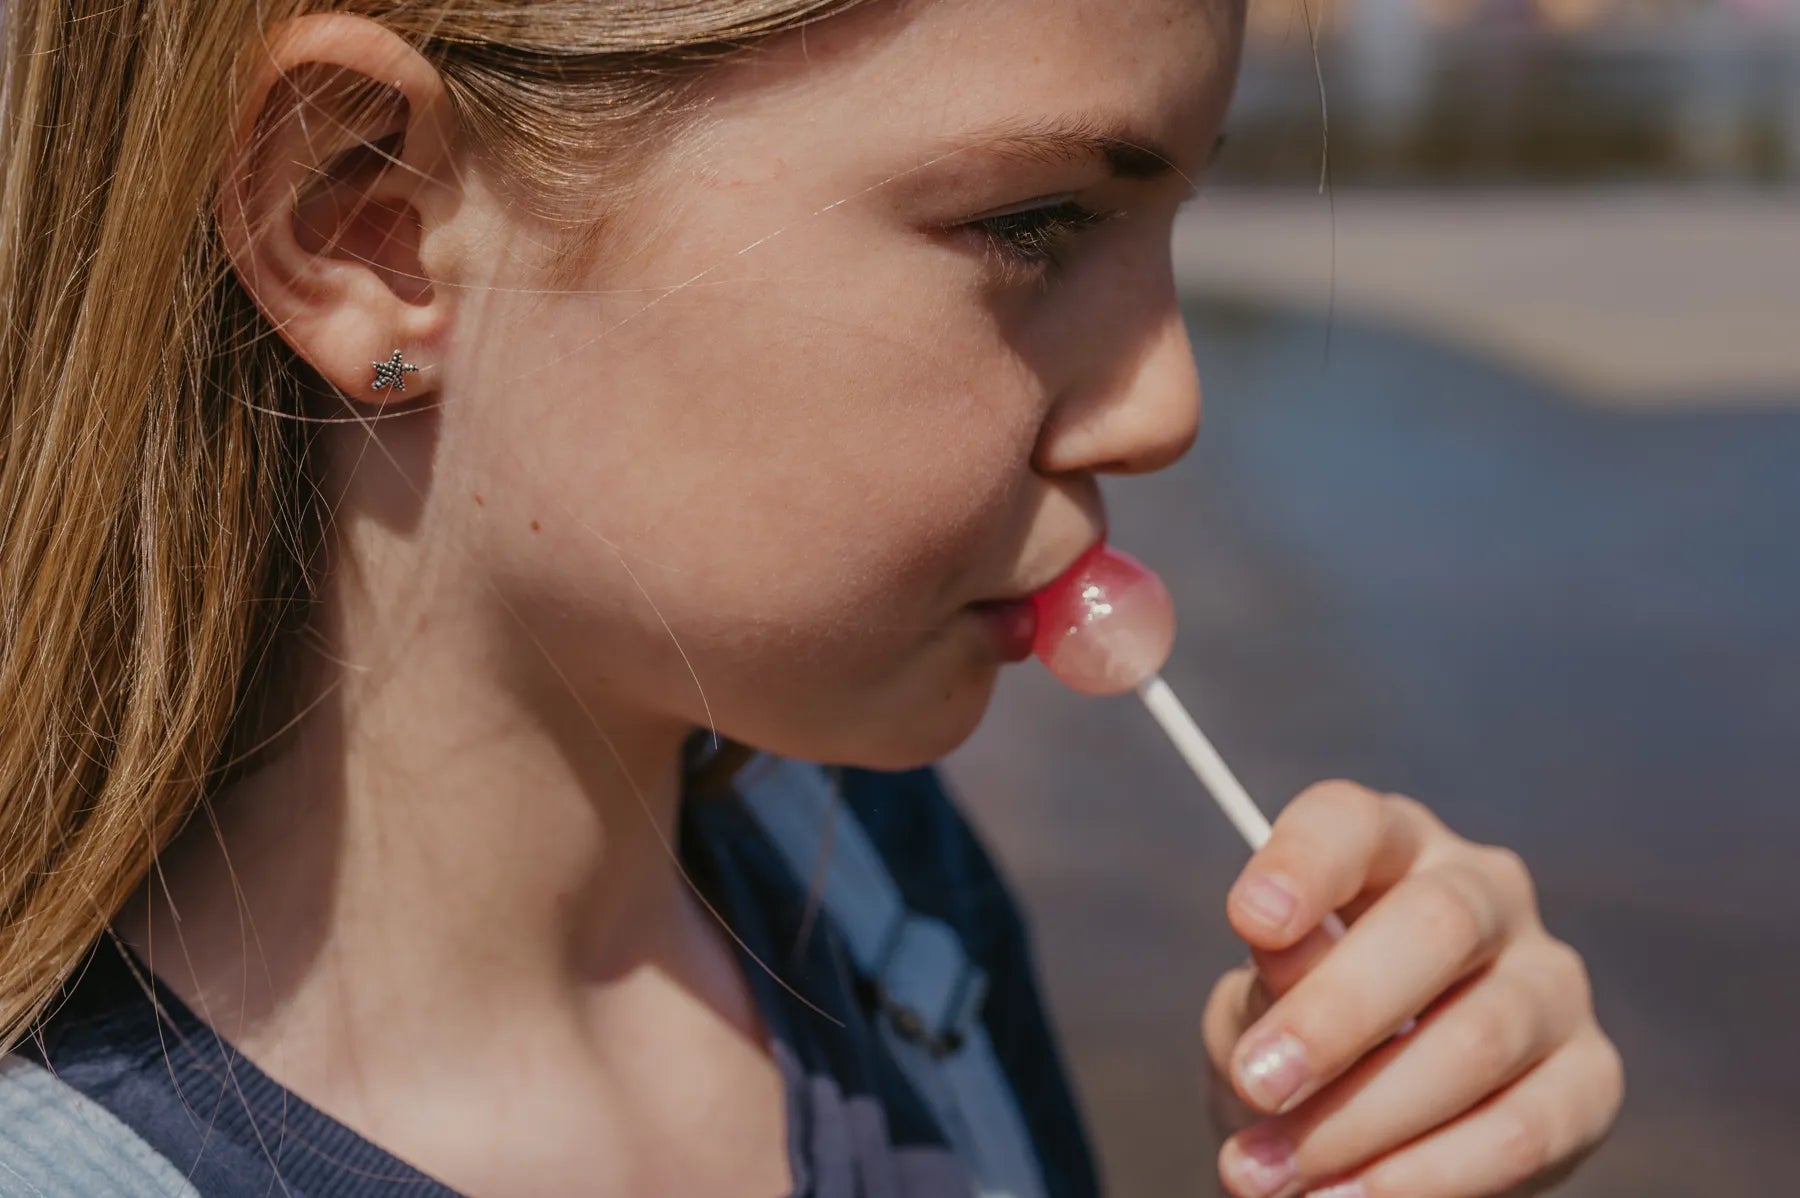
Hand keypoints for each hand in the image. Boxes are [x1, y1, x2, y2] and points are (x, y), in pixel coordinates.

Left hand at [1199, 781, 1623, 1197]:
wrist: (1366, 1130)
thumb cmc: (1297, 1039)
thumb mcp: (1257, 1009)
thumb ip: (1267, 984)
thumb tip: (1284, 955)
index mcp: (1389, 846)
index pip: (1351, 822)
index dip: (1304, 864)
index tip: (1249, 922)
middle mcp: (1485, 891)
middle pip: (1435, 924)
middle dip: (1336, 1015)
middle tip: (1256, 1083)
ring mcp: (1551, 980)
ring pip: (1479, 1038)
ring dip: (1366, 1119)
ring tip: (1270, 1176)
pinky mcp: (1592, 1077)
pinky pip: (1525, 1129)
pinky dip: (1431, 1175)